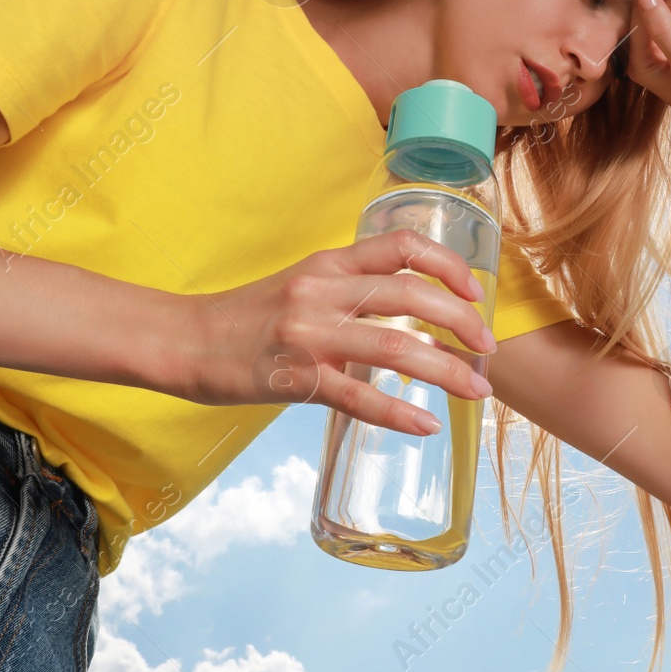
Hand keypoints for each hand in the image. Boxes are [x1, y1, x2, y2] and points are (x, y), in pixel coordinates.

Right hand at [169, 230, 497, 435]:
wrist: (183, 341)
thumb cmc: (245, 317)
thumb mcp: (301, 286)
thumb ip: (349, 291)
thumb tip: (405, 313)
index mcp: (328, 264)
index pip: (403, 246)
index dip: (449, 265)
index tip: (474, 291)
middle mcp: (323, 291)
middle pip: (412, 297)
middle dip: (461, 323)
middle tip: (487, 349)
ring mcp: (309, 335)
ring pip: (396, 347)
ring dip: (447, 371)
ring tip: (476, 390)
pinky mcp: (296, 378)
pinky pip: (359, 397)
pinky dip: (399, 413)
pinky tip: (426, 425)